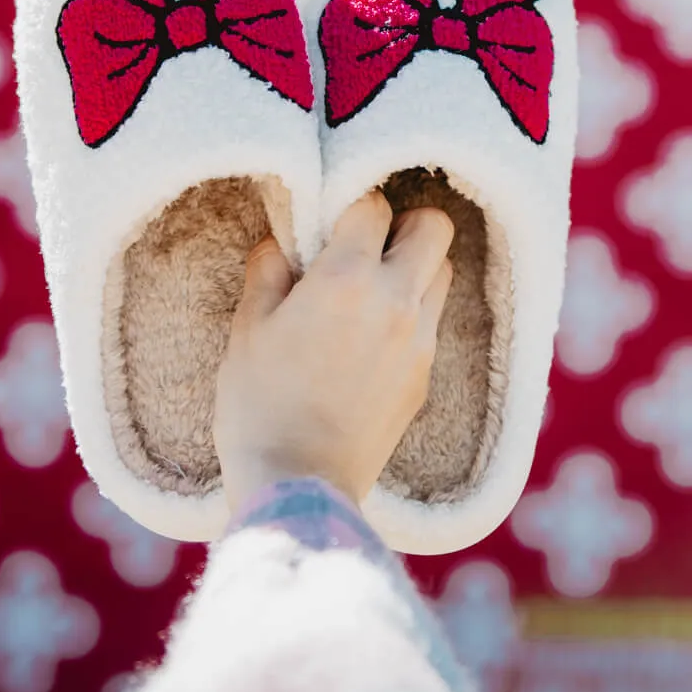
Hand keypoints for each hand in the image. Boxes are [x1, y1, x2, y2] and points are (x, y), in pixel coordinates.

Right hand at [214, 190, 453, 509]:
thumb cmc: (260, 405)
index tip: (332, 223)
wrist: (299, 484)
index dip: (352, 206)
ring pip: (443, 273)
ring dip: (416, 267)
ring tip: (375, 288)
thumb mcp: (247, 330)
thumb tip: (280, 244)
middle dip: (405, 224)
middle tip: (369, 244)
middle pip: (435, 228)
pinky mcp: (425, 375)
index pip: (374, 207)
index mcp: (347, 281)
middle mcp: (396, 302)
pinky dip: (414, 312)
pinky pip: (433, 321)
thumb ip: (268, 272)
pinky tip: (376, 335)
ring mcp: (419, 341)